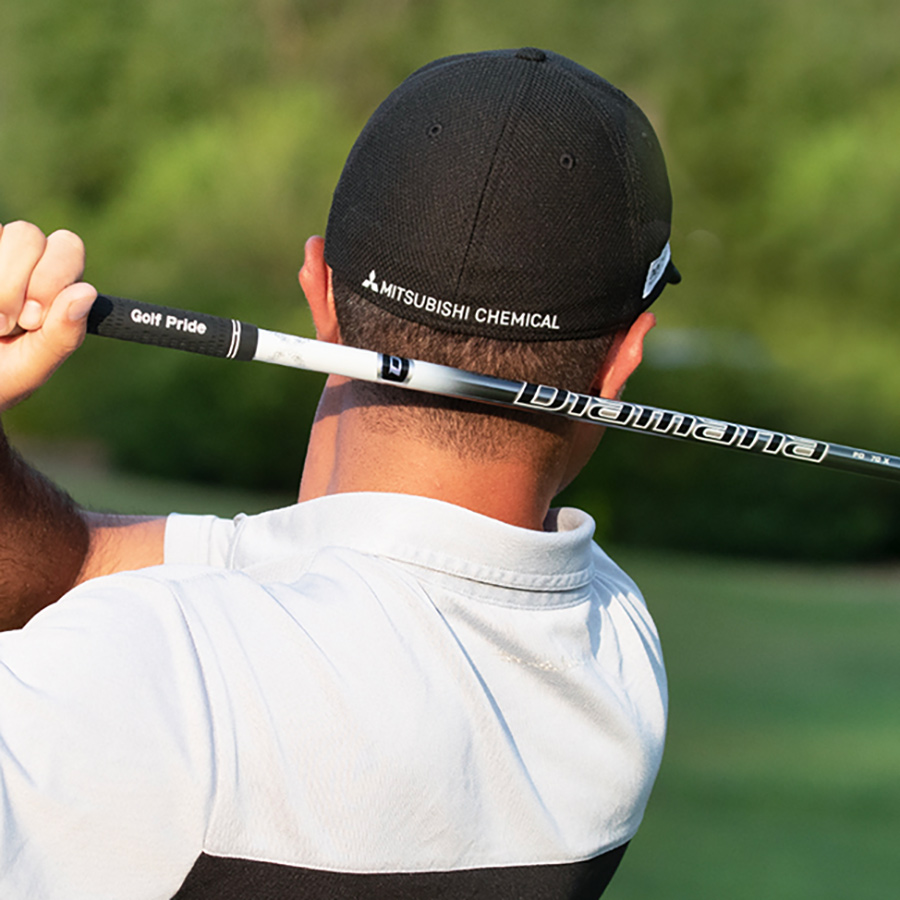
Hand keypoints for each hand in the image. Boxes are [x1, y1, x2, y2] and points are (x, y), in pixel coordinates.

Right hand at [0, 221, 96, 411]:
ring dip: (2, 285)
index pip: (67, 247)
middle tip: (14, 322)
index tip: (35, 320)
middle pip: (30, 235)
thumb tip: (86, 292)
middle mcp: (20, 261)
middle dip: (21, 280)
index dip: (52, 278)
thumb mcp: (30, 367)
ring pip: (8, 233)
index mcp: (51, 284)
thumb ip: (62, 336)